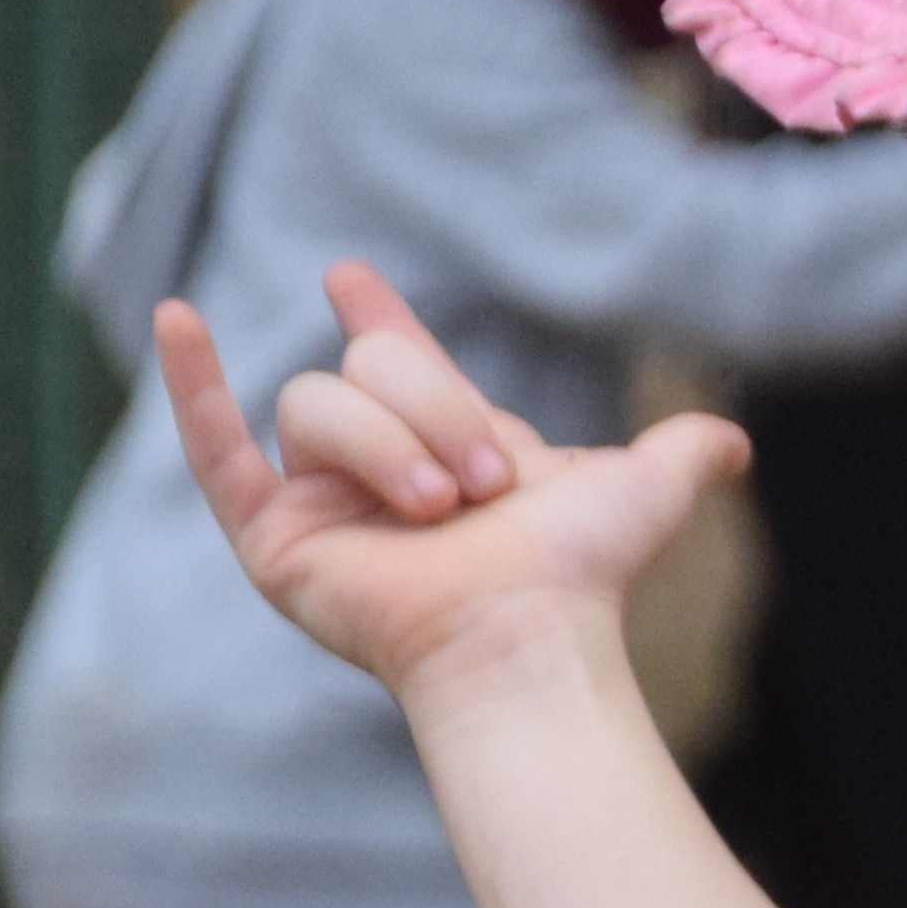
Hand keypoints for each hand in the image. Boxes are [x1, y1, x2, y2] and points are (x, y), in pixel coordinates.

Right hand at [161, 260, 747, 705]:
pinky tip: (175, 316)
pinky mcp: (273, 539)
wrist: (529, 631)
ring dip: (384, 444)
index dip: (376, 315)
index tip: (349, 276)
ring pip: (315, 403)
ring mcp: (320, 503)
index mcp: (446, 442)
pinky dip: (190, 383)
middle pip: (365, 367)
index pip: (394, 360)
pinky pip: (216, 449)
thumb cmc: (584, 573)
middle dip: (433, 410)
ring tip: (435, 510)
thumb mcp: (648, 488)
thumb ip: (688, 453)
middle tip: (481, 486)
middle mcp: (377, 466)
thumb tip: (731, 446)